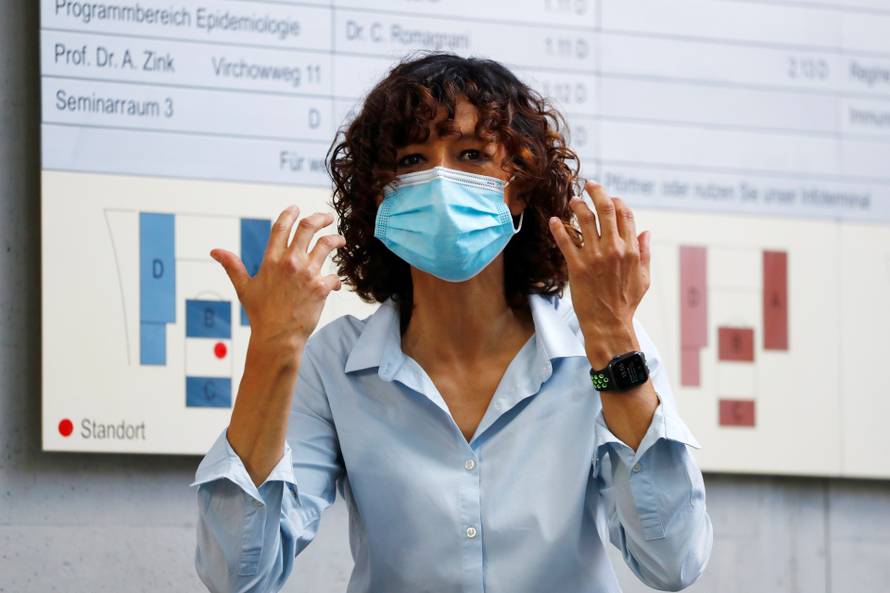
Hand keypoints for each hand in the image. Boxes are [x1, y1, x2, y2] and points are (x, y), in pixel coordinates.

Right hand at [210, 205, 345, 348]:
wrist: (277, 337)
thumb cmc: (260, 314)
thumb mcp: (244, 287)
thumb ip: (232, 266)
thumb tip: (215, 251)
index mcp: (271, 260)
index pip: (281, 227)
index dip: (289, 214)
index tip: (296, 208)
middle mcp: (290, 262)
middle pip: (308, 228)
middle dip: (320, 218)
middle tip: (327, 217)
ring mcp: (307, 274)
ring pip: (327, 245)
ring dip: (336, 240)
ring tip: (340, 241)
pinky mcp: (321, 288)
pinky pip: (335, 276)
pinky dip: (336, 279)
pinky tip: (334, 283)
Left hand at [548, 181, 651, 366]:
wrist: (609, 323)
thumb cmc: (626, 302)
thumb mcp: (643, 277)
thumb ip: (645, 253)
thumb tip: (646, 232)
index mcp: (631, 250)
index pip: (625, 215)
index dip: (617, 201)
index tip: (609, 196)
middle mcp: (614, 249)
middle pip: (605, 210)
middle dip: (597, 192)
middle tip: (589, 185)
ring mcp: (595, 257)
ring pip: (585, 221)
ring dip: (577, 206)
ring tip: (573, 201)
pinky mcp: (577, 267)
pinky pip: (566, 241)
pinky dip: (559, 228)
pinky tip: (554, 221)